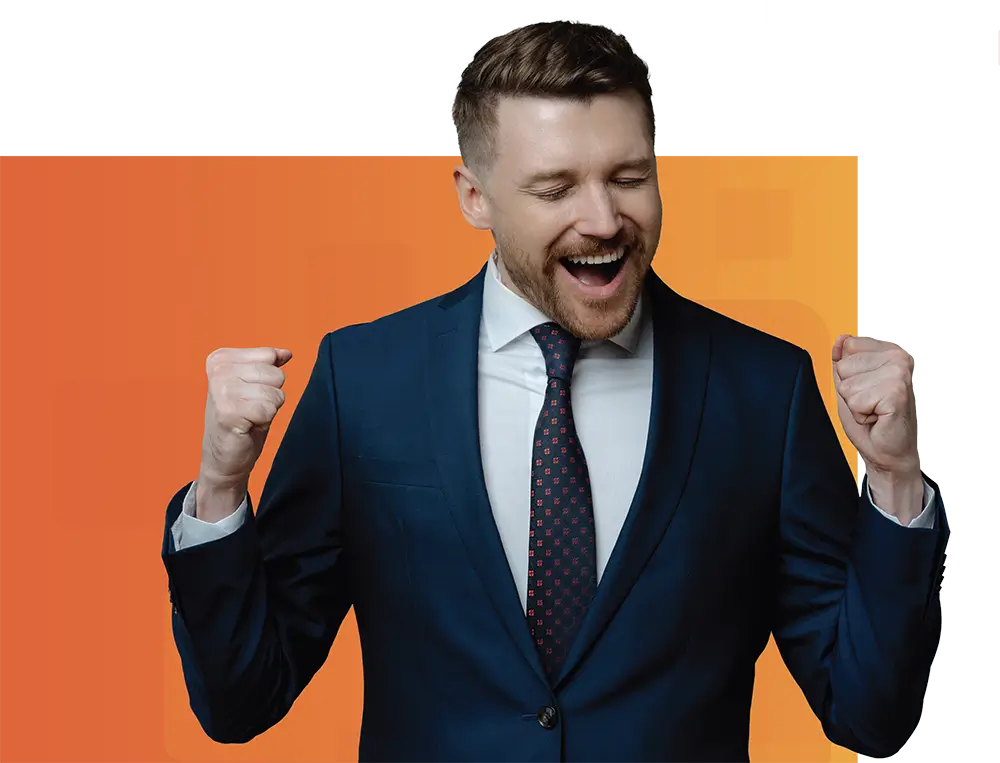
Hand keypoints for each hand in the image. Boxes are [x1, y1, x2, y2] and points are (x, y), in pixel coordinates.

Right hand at [198, 346, 291, 491]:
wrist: (224, 455)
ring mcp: (222, 390)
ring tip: (249, 416)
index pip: (269, 355)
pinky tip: (248, 425)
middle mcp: (218, 370)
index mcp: (221, 359)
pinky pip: (269, 409)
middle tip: (250, 407)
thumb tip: (286, 353)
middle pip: (275, 374)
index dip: (268, 378)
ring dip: (268, 409)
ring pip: (275, 392)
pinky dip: (264, 421)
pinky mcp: (229, 412)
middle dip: (270, 394)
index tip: (248, 392)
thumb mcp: (254, 384)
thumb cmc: (240, 418)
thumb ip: (268, 365)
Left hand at [832, 335, 923, 517]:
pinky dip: (860, 414)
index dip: (849, 374)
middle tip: (871, 402)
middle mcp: (899, 356)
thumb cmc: (873, 419)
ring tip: (874, 410)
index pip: (848, 346)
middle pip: (844, 366)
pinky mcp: (896, 392)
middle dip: (850, 390)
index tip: (868, 388)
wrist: (889, 451)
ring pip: (847, 384)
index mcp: (890, 350)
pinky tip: (877, 417)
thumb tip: (841, 339)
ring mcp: (899, 373)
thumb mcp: (850, 384)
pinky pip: (854, 401)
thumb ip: (844, 360)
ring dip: (855, 403)